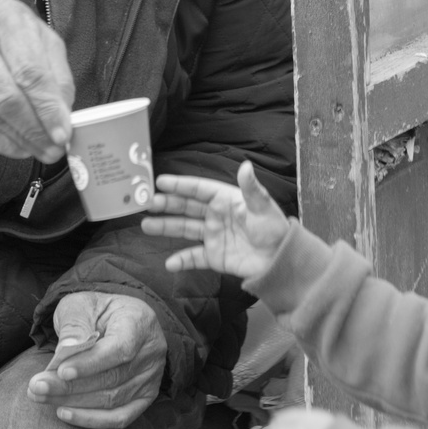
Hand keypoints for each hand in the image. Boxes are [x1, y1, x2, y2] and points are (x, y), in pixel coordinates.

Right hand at [0, 0, 73, 162]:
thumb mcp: (39, 38)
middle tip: (54, 150)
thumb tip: (63, 115)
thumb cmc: (6, 35)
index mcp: (7, 20)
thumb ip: (57, 73)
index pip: (30, 72)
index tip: (63, 134)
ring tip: (40, 151)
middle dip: (34, 131)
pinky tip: (17, 147)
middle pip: (7, 98)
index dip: (47, 108)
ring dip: (20, 140)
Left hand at [26, 291, 167, 428]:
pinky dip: (91, 419)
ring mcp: (151, 377)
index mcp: (139, 321)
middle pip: (112, 378)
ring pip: (113, 399)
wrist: (115, 320)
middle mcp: (151, 351)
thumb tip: (66, 349)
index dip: (91, 363)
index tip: (61, 370)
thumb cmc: (96, 310)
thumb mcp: (81, 304)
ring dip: (74, 402)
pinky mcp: (145, 397)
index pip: (119, 349)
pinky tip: (63, 412)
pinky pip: (120, 417)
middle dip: (70, 386)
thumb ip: (74, 324)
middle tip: (36, 387)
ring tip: (41, 396)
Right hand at [142, 160, 289, 279]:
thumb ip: (251, 188)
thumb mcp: (263, 207)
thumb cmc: (274, 230)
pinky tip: (170, 263)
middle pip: (186, 207)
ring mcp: (213, 236)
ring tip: (146, 225)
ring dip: (165, 227)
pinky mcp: (214, 256)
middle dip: (167, 205)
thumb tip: (245, 165)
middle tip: (148, 203)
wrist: (281, 261)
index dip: (180, 185)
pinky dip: (181, 260)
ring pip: (184, 229)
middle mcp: (216, 216)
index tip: (160, 182)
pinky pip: (193, 257)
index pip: (198, 189)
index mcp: (226, 199)